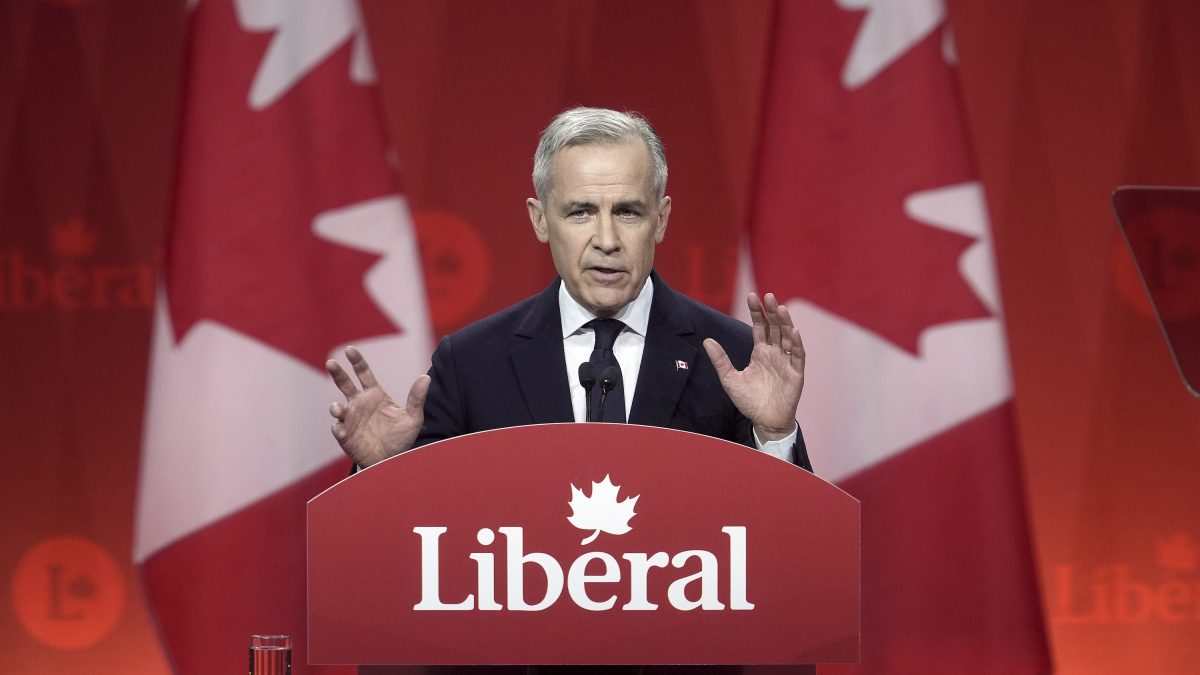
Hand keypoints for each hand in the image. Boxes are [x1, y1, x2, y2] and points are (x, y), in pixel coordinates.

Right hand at [326, 346, 429, 467]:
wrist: (392, 461)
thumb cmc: (402, 438)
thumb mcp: (413, 418)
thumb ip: (417, 398)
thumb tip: (426, 377)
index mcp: (375, 395)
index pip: (363, 373)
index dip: (356, 361)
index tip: (350, 350)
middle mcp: (360, 404)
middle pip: (344, 384)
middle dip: (337, 373)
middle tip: (331, 362)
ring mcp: (350, 419)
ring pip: (337, 408)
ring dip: (336, 408)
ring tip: (339, 410)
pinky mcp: (345, 434)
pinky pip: (337, 428)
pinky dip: (337, 427)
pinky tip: (341, 428)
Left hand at [703, 292, 804, 441]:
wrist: (764, 421)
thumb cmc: (749, 401)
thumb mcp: (730, 379)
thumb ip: (721, 360)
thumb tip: (707, 340)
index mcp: (760, 352)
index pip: (760, 327)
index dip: (757, 312)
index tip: (752, 297)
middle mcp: (774, 354)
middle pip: (775, 328)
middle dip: (772, 312)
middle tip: (768, 296)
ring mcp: (786, 362)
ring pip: (787, 337)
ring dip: (785, 323)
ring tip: (780, 308)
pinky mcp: (796, 373)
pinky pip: (797, 356)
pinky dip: (796, 344)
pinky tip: (793, 331)